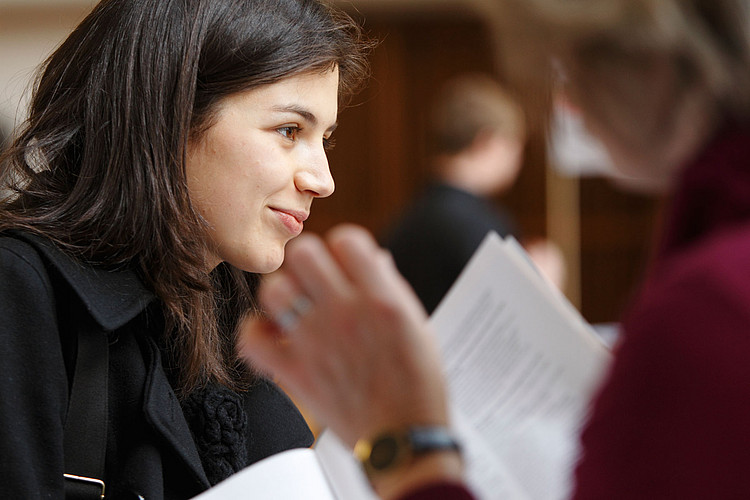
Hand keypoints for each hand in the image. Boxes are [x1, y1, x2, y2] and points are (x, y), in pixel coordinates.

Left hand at [238, 224, 449, 447]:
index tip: (344, 260)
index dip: (344, 246)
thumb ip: (392, 288)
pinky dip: (255, 332)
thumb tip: (373, 259)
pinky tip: (272, 333)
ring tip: (292, 303)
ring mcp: (316, 342)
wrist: (403, 438)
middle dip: (309, 260)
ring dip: (282, 291)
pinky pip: (252, 339)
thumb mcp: (418, 326)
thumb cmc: (417, 385)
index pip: (347, 239)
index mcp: (382, 299)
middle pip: (304, 254)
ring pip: (274, 288)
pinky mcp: (294, 372)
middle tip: (314, 277)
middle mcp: (346, 313)